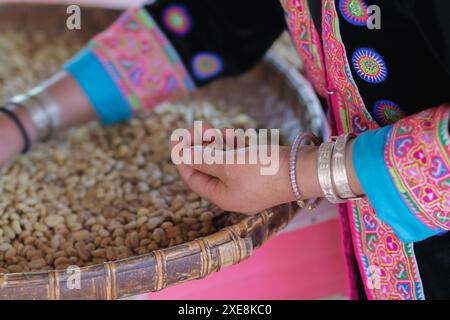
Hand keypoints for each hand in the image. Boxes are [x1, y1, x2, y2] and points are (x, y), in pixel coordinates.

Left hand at [170, 123, 294, 213]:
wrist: (303, 170)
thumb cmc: (263, 169)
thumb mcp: (228, 164)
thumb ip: (203, 159)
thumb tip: (181, 154)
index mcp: (222, 196)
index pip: (193, 178)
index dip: (182, 158)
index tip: (176, 138)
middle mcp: (233, 193)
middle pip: (208, 168)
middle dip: (200, 147)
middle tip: (197, 128)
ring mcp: (248, 182)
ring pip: (224, 161)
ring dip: (217, 144)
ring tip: (214, 129)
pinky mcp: (260, 171)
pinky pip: (240, 159)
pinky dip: (233, 147)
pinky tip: (232, 135)